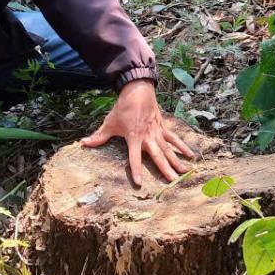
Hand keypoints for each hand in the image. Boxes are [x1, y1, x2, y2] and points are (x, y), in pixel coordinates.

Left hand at [80, 79, 195, 185]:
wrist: (137, 91)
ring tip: (184, 172)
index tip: (140, 183)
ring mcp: (157, 132)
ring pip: (168, 149)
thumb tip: (84, 143)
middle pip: (157, 155)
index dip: (136, 170)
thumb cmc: (123, 108)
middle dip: (164, 169)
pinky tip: (190, 155)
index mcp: (134, 137)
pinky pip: (174, 139)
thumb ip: (98, 136)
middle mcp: (148, 137)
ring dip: (176, 161)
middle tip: (172, 181)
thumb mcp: (109, 123)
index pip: (134, 158)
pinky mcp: (163, 127)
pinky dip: (182, 146)